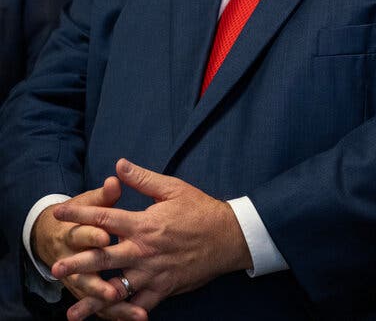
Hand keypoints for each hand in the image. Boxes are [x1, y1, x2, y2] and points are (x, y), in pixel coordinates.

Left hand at [51, 158, 251, 319]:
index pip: (104, 217)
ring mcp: (153, 272)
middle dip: (77, 263)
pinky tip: (110, 320)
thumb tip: (118, 164)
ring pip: (117, 289)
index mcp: (144, 223)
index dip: (79, 214)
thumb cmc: (199, 209)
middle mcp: (144, 250)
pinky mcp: (164, 289)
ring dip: (94, 300)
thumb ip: (142, 178)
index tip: (59, 214)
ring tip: (73, 311)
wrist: (227, 237)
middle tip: (55, 268)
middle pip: (103, 257)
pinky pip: (140, 305)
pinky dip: (125, 314)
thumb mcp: (172, 188)